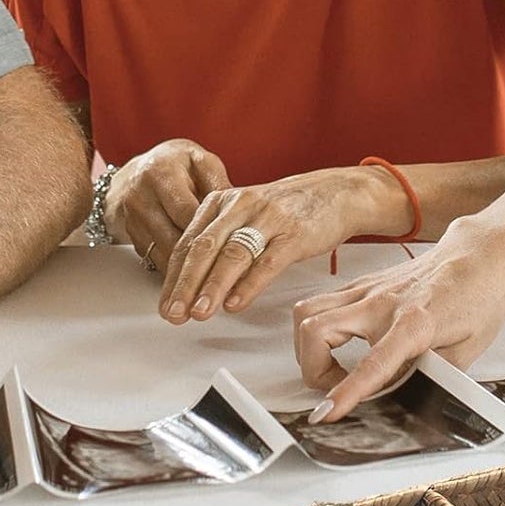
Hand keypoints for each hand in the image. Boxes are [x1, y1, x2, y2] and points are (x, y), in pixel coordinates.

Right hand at [106, 139, 229, 269]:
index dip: (209, 232)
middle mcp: (141, 196)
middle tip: (225, 271)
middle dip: (200, 257)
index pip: (186, 211)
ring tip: (212, 279)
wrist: (138, 171)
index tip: (232, 247)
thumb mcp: (202, 163)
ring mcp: (132, 218)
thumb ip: (219, 184)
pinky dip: (175, 270)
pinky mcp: (131, 235)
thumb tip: (240, 211)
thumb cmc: (178, 166)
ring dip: (187, 270)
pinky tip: (194, 276)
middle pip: (173, 237)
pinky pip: (154, 259)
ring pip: (163, 253)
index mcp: (162, 174)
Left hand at [158, 165, 409, 322]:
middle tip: (173, 313)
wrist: (339, 192)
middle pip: (204, 248)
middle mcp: (241, 206)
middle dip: (184, 285)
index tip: (165, 303)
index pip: (188, 242)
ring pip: (232, 255)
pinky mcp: (295, 234)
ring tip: (199, 313)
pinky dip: (248, 285)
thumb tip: (197, 284)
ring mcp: (268, 219)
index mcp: (222, 202)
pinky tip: (236, 303)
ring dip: (212, 287)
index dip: (173, 276)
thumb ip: (223, 242)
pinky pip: (267, 262)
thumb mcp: (248, 216)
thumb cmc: (292, 209)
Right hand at [291, 221, 504, 417]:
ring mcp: (368, 289)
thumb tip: (410, 401)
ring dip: (307, 348)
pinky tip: (340, 346)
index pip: (373, 363)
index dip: (346, 392)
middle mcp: (383, 303)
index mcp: (415, 322)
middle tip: (336, 389)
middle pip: (315, 330)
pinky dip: (317, 329)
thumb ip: (436, 377)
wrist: (480, 253)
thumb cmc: (480, 297)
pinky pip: (321, 304)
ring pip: (307, 312)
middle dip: (313, 370)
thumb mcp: (469, 349)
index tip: (326, 414)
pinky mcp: (363, 284)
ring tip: (331, 368)